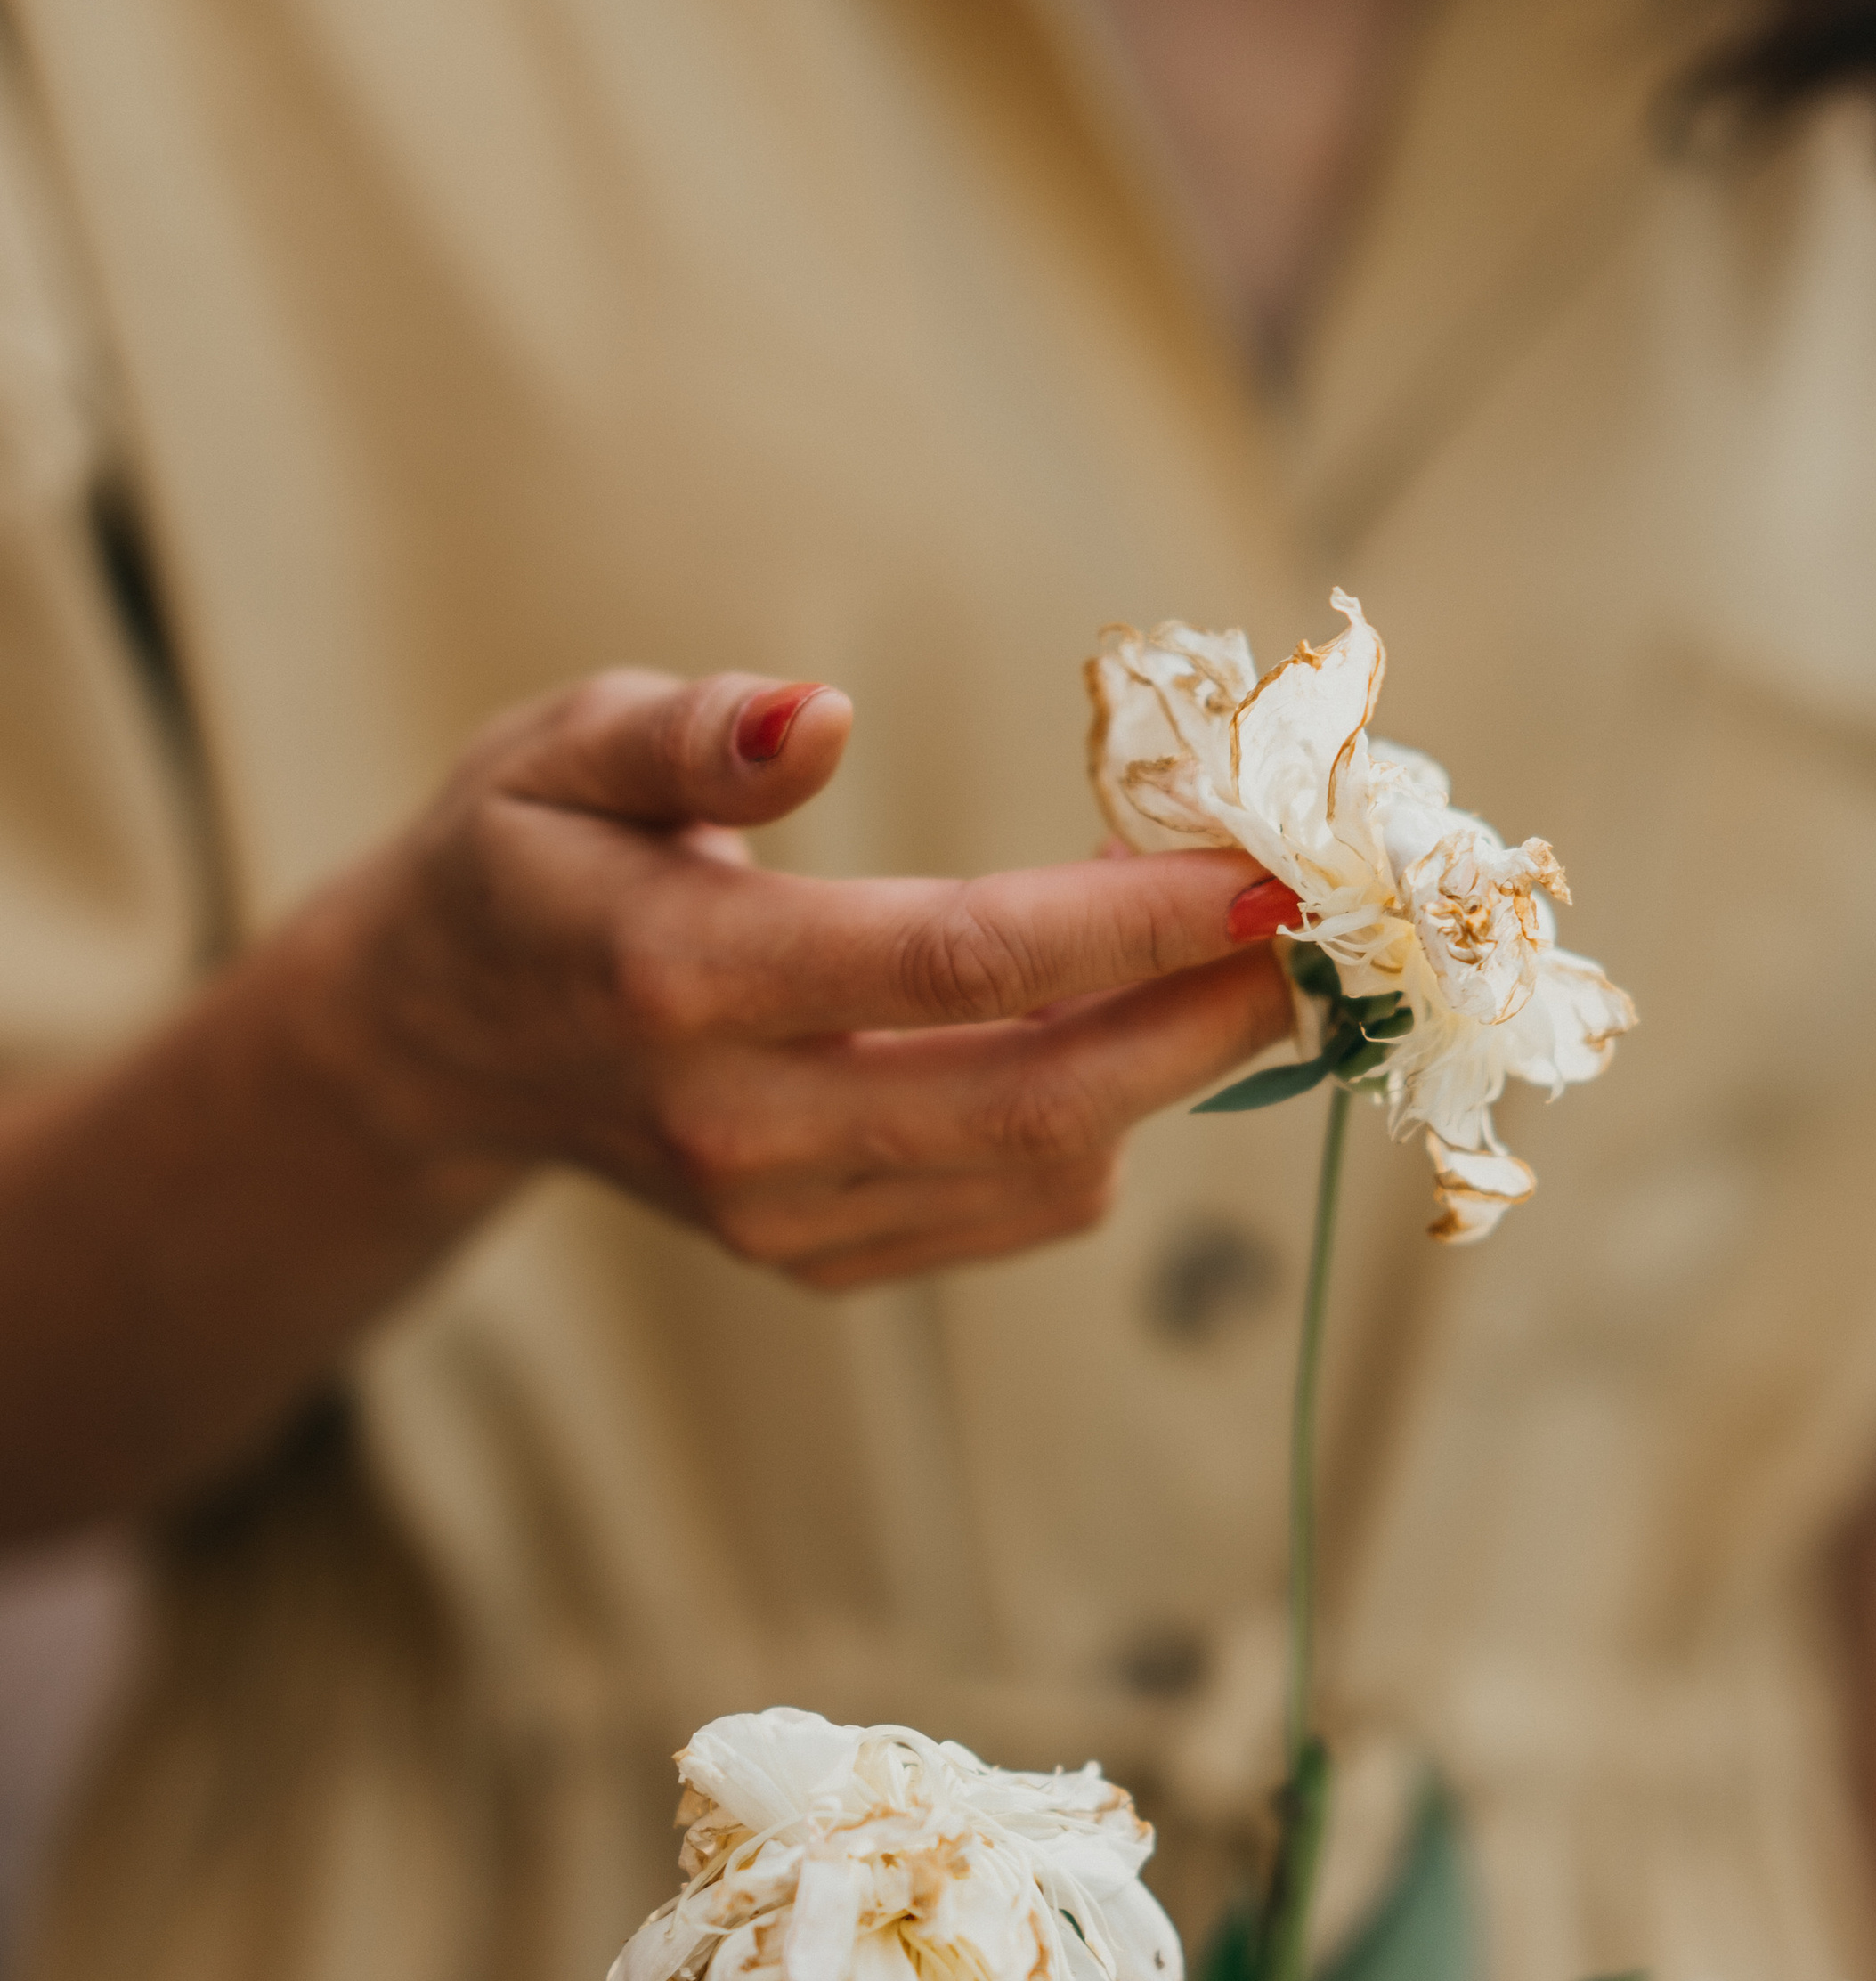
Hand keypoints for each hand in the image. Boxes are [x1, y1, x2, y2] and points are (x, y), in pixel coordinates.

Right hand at [298, 664, 1292, 1287]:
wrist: (444, 1047)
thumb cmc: (524, 859)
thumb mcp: (561, 748)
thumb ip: (690, 733)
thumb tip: (824, 716)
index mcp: (680, 980)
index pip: (957, 961)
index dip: (1134, 923)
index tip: (1270, 872)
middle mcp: (738, 1127)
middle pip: (1035, 1098)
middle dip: (1207, 1018)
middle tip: (1326, 929)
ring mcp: (781, 1218)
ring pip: (1044, 1172)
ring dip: (1176, 1072)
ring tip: (1251, 962)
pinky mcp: (818, 1264)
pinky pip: (1012, 1209)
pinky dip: (1105, 1126)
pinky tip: (1140, 1031)